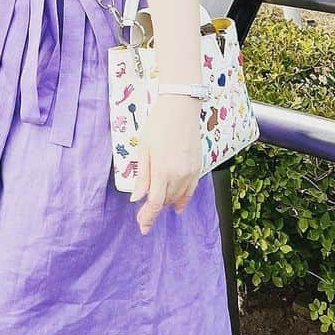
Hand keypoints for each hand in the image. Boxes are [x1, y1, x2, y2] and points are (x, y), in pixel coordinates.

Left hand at [130, 95, 202, 233]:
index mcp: (162, 171)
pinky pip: (191, 190)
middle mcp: (179, 175)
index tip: (142, 226)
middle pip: (167, 201)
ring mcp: (191, 172)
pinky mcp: (198, 167)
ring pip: (179, 197)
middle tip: (144, 215)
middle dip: (155, 210)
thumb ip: (142, 176)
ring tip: (158, 207)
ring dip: (168, 204)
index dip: (148, 217)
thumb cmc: (158, 125)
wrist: (180, 108)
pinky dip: (183, 199)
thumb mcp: (143, 148)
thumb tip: (137, 198)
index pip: (155, 203)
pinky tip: (178, 205)